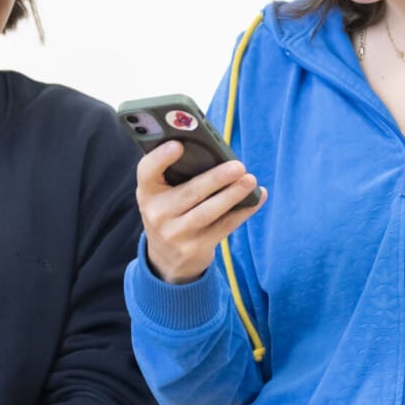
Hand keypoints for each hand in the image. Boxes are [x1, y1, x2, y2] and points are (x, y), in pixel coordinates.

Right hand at [135, 142, 265, 282]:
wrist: (166, 259)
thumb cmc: (170, 212)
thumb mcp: (162, 195)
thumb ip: (177, 174)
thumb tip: (215, 152)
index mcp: (147, 192)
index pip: (147, 171)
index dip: (160, 158)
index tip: (178, 145)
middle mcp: (157, 213)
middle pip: (189, 192)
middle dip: (216, 179)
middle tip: (238, 166)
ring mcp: (176, 234)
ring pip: (208, 211)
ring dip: (233, 195)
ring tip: (250, 181)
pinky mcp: (195, 248)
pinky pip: (224, 226)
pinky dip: (243, 211)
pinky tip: (257, 198)